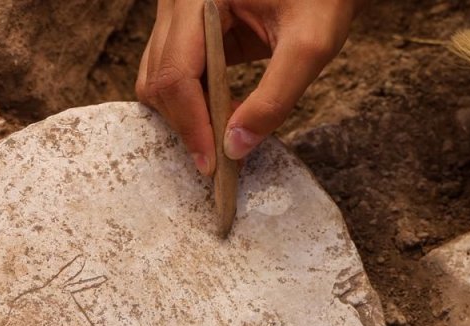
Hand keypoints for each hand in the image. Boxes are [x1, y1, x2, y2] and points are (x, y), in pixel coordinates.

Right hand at [137, 0, 360, 174]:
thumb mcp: (310, 46)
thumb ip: (275, 98)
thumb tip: (236, 148)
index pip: (176, 73)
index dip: (191, 124)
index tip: (213, 164)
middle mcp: (178, 1)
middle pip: (160, 80)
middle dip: (189, 124)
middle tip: (228, 154)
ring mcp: (177, 13)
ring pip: (159, 79)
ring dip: (189, 114)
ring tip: (231, 127)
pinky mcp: (185, 27)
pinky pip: (172, 72)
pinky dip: (193, 100)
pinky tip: (227, 108)